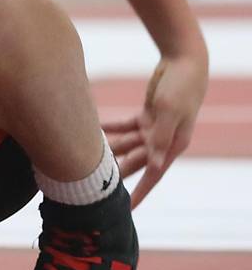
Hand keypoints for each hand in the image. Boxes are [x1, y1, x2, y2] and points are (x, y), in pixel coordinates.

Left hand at [103, 53, 208, 207]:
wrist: (184, 60)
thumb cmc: (180, 86)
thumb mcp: (169, 111)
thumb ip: (160, 137)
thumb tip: (154, 165)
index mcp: (173, 145)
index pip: (153, 174)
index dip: (140, 192)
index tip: (127, 208)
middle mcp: (163, 140)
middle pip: (135, 162)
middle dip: (117, 174)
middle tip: (93, 184)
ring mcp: (154, 129)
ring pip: (127, 145)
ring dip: (110, 150)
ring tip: (86, 156)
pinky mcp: (147, 115)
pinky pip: (125, 127)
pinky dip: (111, 128)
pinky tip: (94, 129)